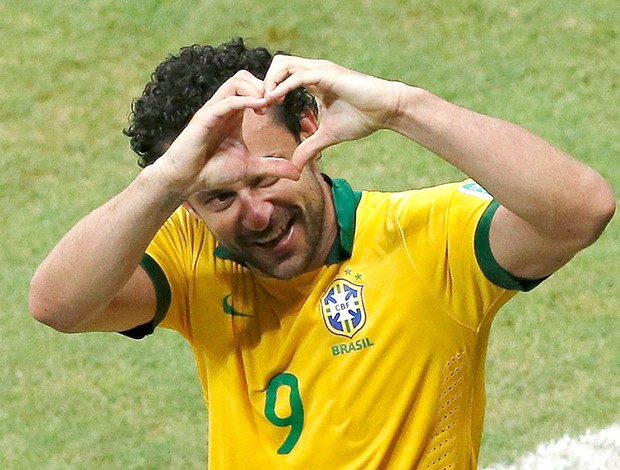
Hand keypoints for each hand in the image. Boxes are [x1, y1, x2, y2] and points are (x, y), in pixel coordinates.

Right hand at [152, 70, 299, 198]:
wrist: (186, 180)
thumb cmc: (213, 171)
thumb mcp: (251, 168)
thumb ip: (273, 167)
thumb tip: (297, 174)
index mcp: (234, 114)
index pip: (252, 88)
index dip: (270, 91)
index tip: (284, 104)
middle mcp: (224, 107)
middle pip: (244, 77)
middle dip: (264, 83)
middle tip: (278, 101)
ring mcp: (214, 110)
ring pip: (235, 81)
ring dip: (256, 88)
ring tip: (269, 103)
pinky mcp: (205, 117)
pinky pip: (227, 100)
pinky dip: (245, 100)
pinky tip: (260, 108)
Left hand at [263, 55, 402, 167]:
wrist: (386, 110)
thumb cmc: (362, 117)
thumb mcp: (328, 136)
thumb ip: (310, 147)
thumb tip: (296, 166)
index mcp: (313, 80)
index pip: (281, 76)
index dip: (268, 90)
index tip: (261, 111)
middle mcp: (314, 71)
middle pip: (277, 64)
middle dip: (263, 82)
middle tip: (260, 106)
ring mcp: (320, 70)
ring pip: (282, 64)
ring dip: (269, 82)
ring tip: (264, 103)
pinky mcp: (327, 74)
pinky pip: (297, 76)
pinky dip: (282, 86)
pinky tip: (274, 101)